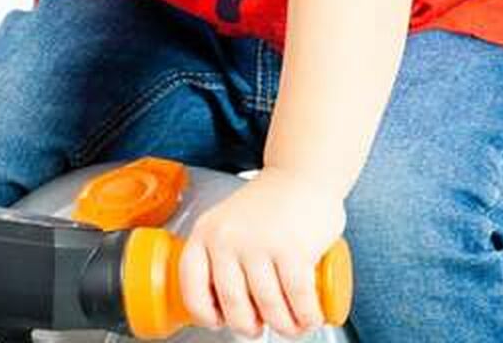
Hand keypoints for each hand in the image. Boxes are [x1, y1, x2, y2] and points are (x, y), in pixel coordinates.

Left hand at [179, 167, 344, 338]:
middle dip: (250, 327)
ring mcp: (259, 243)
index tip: (219, 320)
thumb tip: (219, 308)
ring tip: (293, 322)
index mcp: (206, 232)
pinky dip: (307, 318)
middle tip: (262, 324)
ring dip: (285, 327)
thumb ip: (219, 257)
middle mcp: (227, 237)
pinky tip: (310, 316)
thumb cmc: (266, 207)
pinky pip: (299, 302)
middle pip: (234, 307)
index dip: (203, 312)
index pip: (191, 284)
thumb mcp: (228, 224)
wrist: (301, 175)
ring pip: (269, 310)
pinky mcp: (293, 249)